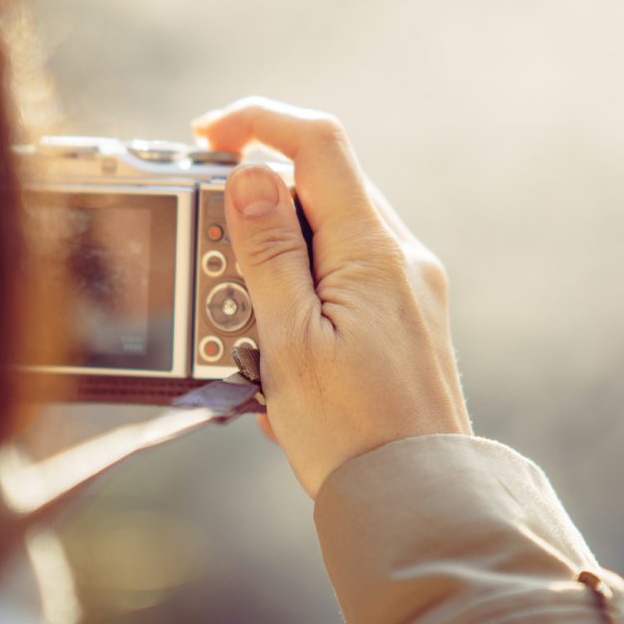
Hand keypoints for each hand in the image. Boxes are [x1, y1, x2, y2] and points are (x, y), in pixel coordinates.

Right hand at [192, 97, 469, 497]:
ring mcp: (411, 289)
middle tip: (209, 252)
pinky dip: (301, 293)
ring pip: (330, 234)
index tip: (205, 135)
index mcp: (374, 251)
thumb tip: (253, 172)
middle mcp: (403, 259)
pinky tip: (276, 353)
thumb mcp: (288, 342)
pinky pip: (346, 278)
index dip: (258, 121)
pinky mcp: (408, 321)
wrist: (417, 502)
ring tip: (242, 328)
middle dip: (257, 204)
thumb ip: (269, 252)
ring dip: (275, 257)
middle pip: (321, 186)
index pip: (319, 144)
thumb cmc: (351, 435)